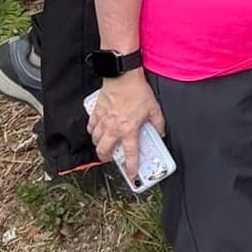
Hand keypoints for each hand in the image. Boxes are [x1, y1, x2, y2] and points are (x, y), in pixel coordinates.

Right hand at [86, 69, 163, 184]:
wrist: (123, 77)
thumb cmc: (138, 91)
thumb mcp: (154, 109)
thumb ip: (158, 124)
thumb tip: (160, 132)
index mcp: (129, 130)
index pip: (130, 154)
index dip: (131, 167)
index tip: (131, 174)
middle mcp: (114, 128)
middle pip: (104, 151)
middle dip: (106, 158)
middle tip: (111, 158)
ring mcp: (103, 121)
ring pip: (95, 140)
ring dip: (99, 145)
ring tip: (104, 145)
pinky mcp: (96, 112)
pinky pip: (90, 126)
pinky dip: (92, 131)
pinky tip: (96, 131)